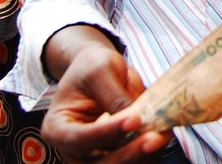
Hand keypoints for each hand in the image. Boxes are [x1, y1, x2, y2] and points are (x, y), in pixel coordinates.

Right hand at [41, 29, 172, 163]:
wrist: (98, 72)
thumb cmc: (92, 67)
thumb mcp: (100, 71)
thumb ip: (114, 97)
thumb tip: (137, 120)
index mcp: (57, 127)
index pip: (80, 138)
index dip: (107, 132)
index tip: (133, 119)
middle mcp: (72, 150)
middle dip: (129, 153)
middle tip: (155, 138)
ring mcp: (93, 158)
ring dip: (144, 156)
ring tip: (164, 135)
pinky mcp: (115, 157)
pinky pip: (133, 162)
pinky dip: (149, 154)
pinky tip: (163, 137)